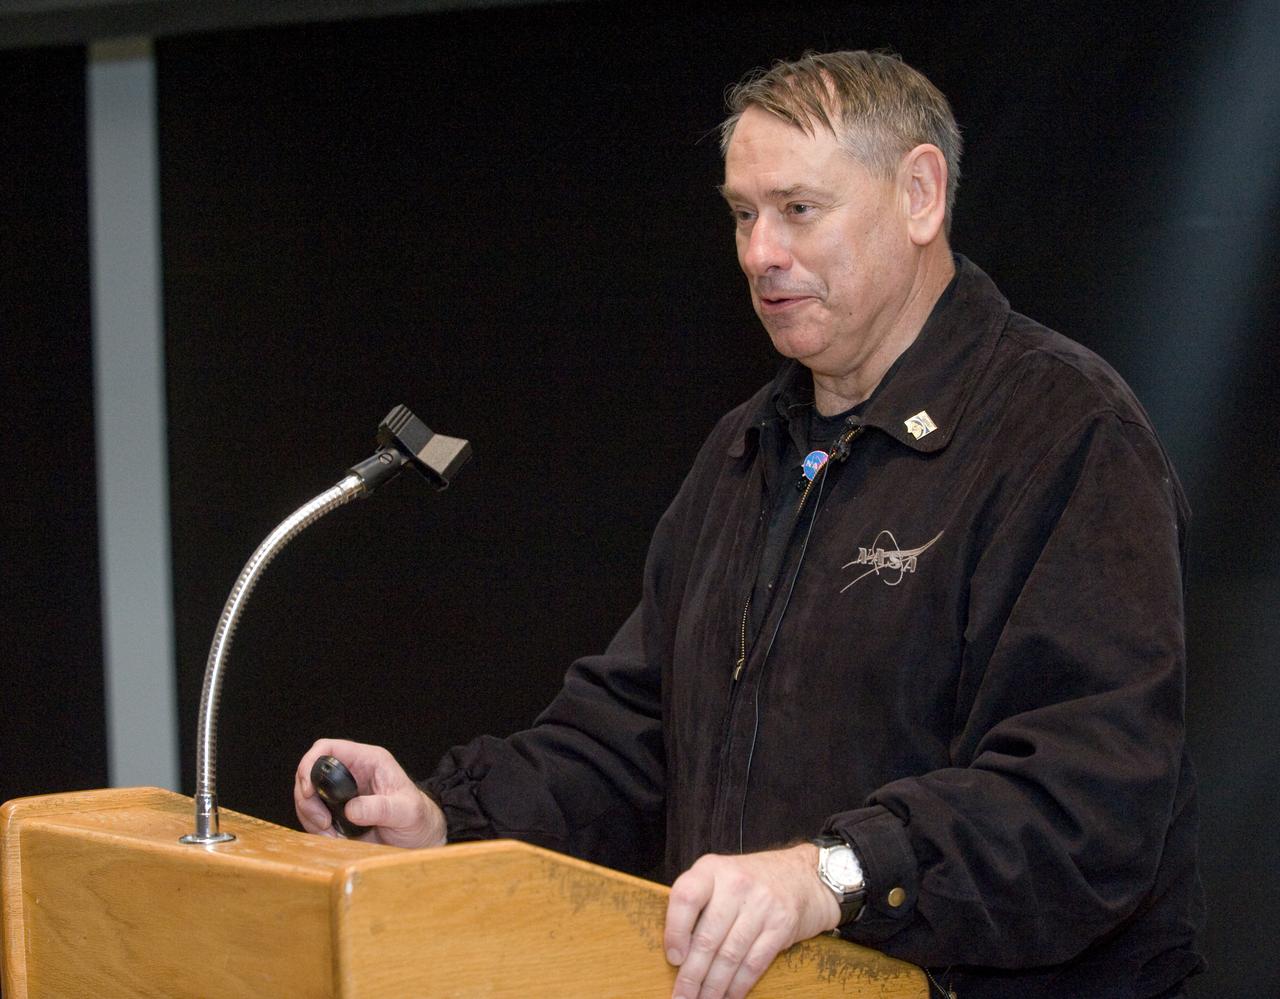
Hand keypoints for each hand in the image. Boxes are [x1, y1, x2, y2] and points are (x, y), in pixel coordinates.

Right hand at [294, 738, 445, 848]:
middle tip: (322, 822)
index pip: (328, 748)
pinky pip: (313, 816)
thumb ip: (382, 808)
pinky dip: (316, 829)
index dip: (310, 764)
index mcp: (368, 761)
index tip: (308, 791)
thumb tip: (351, 809)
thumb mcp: (406, 811)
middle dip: (307, 799)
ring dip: (311, 817)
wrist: (420, 838)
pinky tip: (334, 839)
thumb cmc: (418, 818)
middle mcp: (351, 773)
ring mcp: (341, 793)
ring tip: (332, 835)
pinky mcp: (337, 813)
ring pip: (308, 797)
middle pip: (310, 774)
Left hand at [664, 844, 840, 998]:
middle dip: (692, 975)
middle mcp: (736, 883)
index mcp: (712, 869)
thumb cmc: (752, 882)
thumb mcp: (721, 878)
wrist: (804, 876)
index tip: (673, 959)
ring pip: (730, 955)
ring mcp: (762, 904)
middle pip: (708, 937)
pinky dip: (739, 986)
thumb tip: (676, 954)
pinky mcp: (782, 925)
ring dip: (713, 987)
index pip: (686, 898)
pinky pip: (754, 963)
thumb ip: (699, 905)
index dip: (675, 931)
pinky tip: (728, 997)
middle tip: (681, 996)